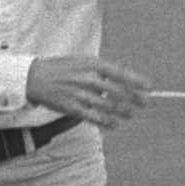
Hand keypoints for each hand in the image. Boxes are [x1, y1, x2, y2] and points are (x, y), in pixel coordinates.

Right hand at [26, 55, 152, 127]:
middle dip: (134, 98)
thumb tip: (123, 80)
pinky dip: (106, 122)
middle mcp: (88, 78)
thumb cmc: (63, 68)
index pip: (120, 73)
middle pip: (118, 91)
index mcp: (92, 64)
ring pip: (108, 106)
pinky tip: (114, 124)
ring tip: (130, 114)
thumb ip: (102, 70)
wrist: (35, 77)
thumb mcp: (83, 61)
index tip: (149, 87)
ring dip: (123, 112)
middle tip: (144, 103)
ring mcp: (80, 93)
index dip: (137, 81)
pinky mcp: (72, 107)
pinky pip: (94, 117)